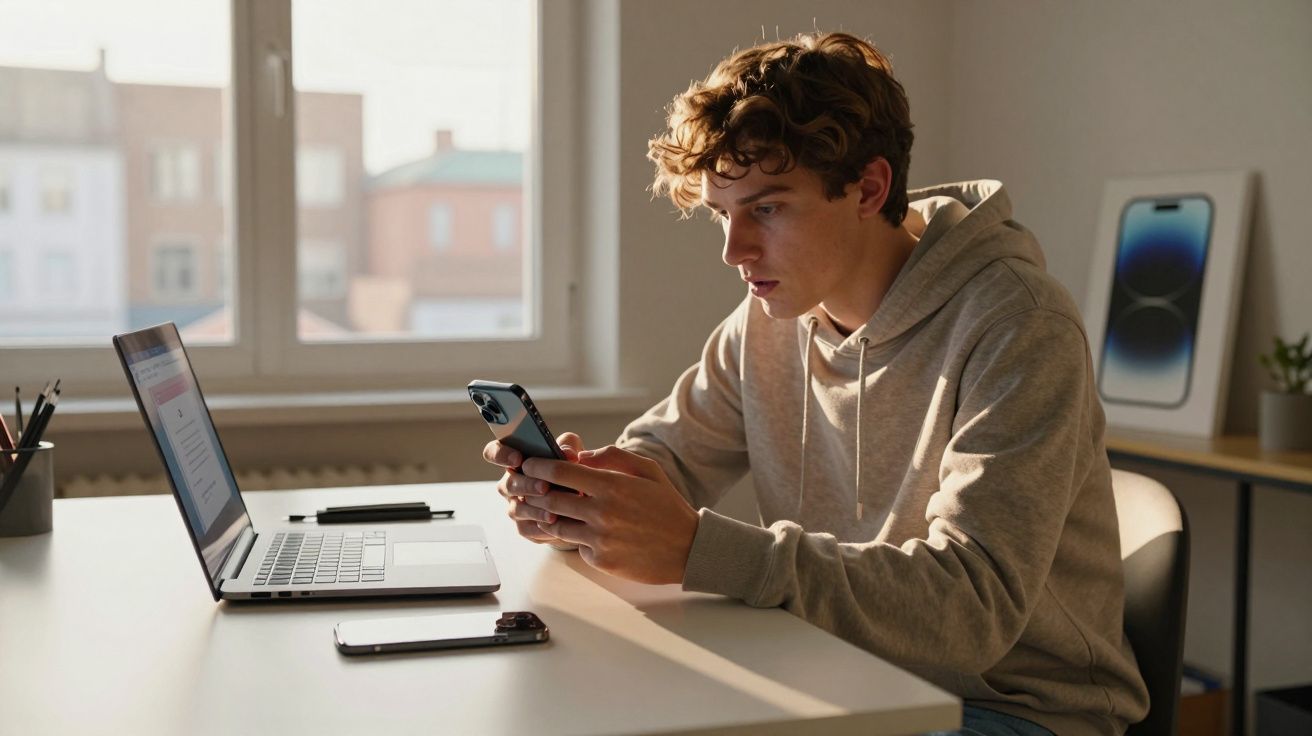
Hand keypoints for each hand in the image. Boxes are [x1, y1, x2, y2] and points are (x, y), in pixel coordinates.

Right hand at [482, 432, 585, 546]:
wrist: (580, 502)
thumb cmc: (569, 470)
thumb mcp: (571, 452)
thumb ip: (568, 446)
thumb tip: (568, 452)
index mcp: (515, 460)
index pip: (494, 452)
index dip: (501, 454)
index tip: (518, 458)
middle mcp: (511, 483)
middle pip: (508, 484)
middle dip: (526, 485)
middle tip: (544, 486)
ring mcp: (515, 506)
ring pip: (517, 509)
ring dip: (534, 510)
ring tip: (553, 512)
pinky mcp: (524, 526)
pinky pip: (527, 528)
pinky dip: (541, 527)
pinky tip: (555, 525)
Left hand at [518, 445, 698, 584]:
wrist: (688, 549)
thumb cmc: (667, 506)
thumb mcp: (648, 470)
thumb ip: (612, 457)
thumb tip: (580, 457)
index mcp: (612, 486)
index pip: (560, 472)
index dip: (538, 466)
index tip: (527, 464)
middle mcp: (601, 512)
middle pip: (550, 498)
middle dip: (535, 491)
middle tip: (528, 486)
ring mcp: (599, 539)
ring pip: (556, 525)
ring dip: (549, 516)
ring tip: (550, 509)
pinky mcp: (600, 560)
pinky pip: (575, 546)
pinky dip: (576, 537)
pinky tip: (583, 531)